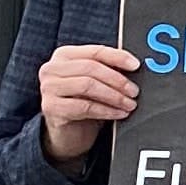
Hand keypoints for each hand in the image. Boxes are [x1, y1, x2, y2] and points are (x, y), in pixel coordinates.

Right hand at [39, 43, 139, 164]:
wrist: (68, 133)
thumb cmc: (84, 102)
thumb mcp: (96, 82)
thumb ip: (109, 70)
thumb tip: (134, 66)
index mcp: (64, 55)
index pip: (95, 51)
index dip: (118, 57)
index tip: (136, 65)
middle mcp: (52, 68)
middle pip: (91, 68)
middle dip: (117, 80)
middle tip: (134, 91)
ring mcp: (49, 88)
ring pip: (87, 86)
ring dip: (114, 96)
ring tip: (129, 104)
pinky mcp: (51, 107)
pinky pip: (84, 107)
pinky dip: (106, 110)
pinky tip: (119, 114)